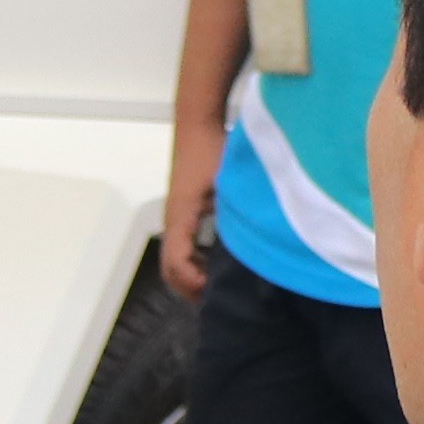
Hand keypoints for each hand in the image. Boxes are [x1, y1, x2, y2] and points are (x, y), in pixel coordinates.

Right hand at [159, 110, 226, 298]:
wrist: (199, 120)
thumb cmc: (212, 149)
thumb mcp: (227, 185)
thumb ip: (235, 217)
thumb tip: (253, 247)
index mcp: (180, 218)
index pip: (177, 265)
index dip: (194, 284)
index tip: (218, 291)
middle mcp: (173, 220)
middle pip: (170, 269)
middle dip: (190, 289)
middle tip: (218, 302)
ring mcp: (177, 215)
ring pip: (175, 259)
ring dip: (193, 276)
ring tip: (219, 288)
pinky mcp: (184, 209)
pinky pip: (184, 244)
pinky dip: (196, 261)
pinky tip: (219, 262)